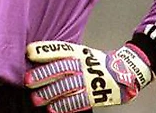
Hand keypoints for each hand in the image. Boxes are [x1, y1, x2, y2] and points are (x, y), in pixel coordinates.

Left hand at [25, 41, 152, 111]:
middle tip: (28, 80)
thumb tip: (39, 58)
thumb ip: (65, 56)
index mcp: (80, 53)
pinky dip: (65, 105)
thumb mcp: (83, 53)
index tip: (29, 52)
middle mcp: (84, 65)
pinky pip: (78, 101)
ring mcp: (90, 80)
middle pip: (61, 68)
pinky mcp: (96, 95)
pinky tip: (53, 109)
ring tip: (36, 99)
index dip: (44, 51)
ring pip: (67, 86)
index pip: (60, 49)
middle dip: (43, 74)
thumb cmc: (100, 63)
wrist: (127, 71)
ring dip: (50, 93)